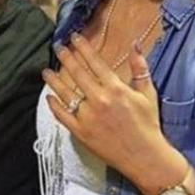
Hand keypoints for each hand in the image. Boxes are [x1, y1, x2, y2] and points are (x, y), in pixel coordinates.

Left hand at [43, 33, 181, 191]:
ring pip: (65, 93)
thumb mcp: (148, 93)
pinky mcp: (81, 132)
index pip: (95, 62)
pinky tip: (49, 97)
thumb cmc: (148, 124)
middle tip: (57, 47)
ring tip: (46, 71)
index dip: (83, 47)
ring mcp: (88, 117)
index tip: (74, 38)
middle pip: (77, 73)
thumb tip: (135, 43)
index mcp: (116, 88)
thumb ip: (139, 67)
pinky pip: (62, 116)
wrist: (145, 157)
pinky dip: (54, 105)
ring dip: (54, 80)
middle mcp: (100, 100)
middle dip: (66, 57)